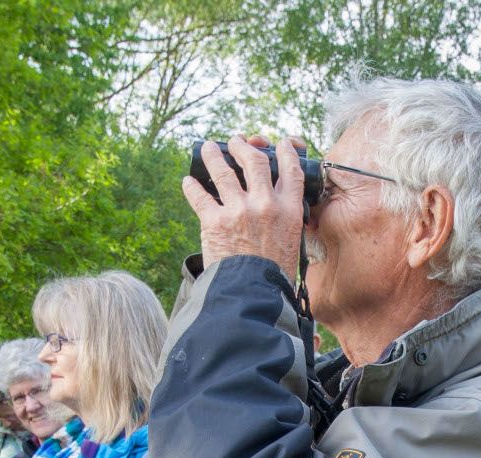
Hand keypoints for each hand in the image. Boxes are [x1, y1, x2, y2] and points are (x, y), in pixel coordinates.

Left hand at [183, 134, 306, 280]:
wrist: (253, 293)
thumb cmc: (274, 275)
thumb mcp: (293, 244)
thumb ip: (286, 222)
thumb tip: (278, 211)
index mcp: (290, 209)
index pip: (290, 168)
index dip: (285, 151)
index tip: (278, 144)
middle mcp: (265, 203)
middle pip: (254, 161)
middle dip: (243, 146)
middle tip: (236, 140)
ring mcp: (239, 210)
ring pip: (223, 171)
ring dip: (214, 155)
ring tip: (208, 147)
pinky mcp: (214, 221)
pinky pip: (200, 196)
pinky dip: (192, 186)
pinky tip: (188, 181)